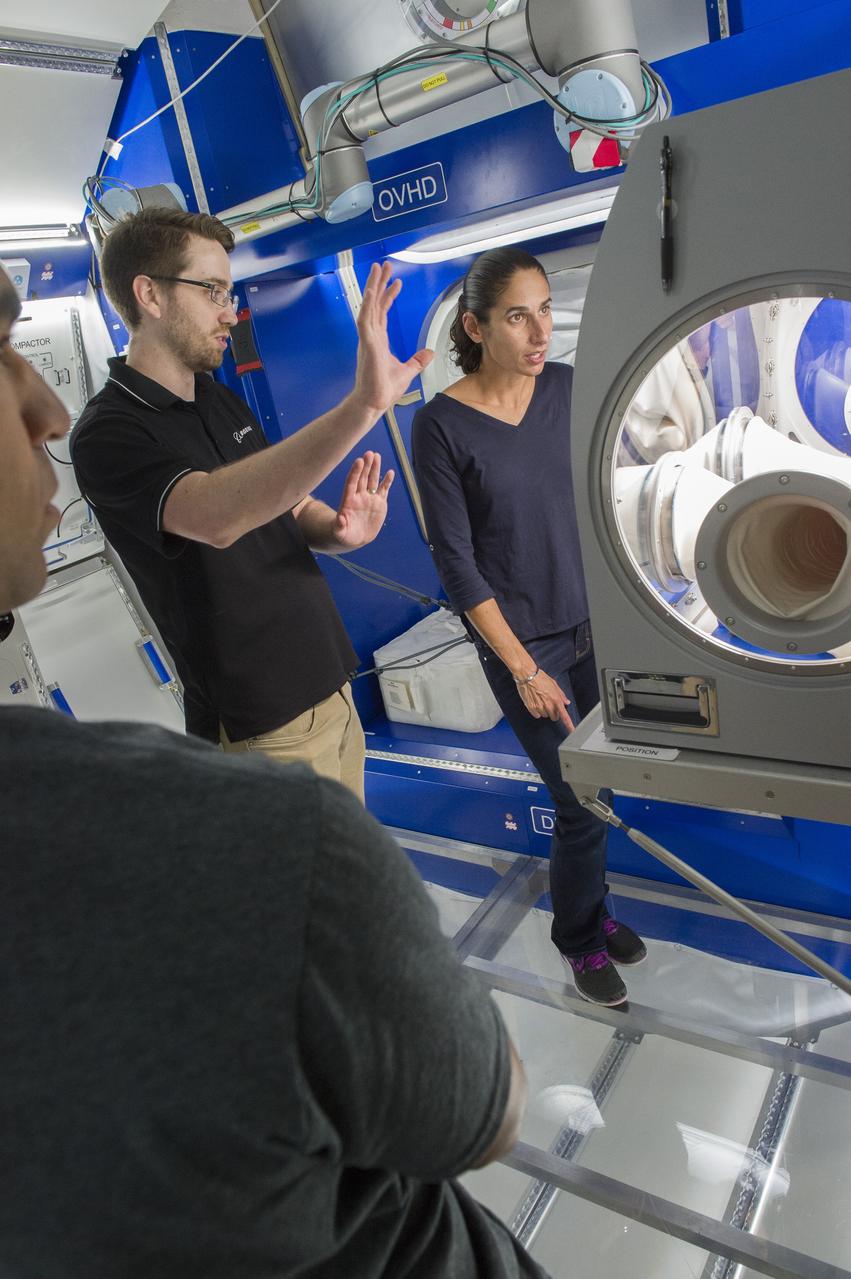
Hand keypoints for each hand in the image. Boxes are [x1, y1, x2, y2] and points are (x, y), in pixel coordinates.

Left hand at [331, 451, 394, 549]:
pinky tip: (390, 472)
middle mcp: (359, 496)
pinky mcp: (379, 503)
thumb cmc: (344, 535)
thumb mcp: (340, 532)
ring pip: (373, 480)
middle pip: (362, 478)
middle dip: (366, 466)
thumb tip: (340, 519)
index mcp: (348, 501)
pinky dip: (387, 482)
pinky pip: (383, 490)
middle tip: (369, 453)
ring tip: (377, 456)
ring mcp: (369, 498)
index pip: (351, 483)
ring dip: (375, 468)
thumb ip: (339, 525)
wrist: (355, 538)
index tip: (359, 461)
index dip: (355, 472)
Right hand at [353, 262, 432, 413]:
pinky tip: (369, 292)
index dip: (388, 296)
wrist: (374, 403)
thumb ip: (417, 361)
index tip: (396, 283)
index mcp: (379, 340)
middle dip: (379, 283)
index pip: (383, 312)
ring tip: (377, 270)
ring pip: (369, 306)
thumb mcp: (407, 371)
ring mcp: (367, 339)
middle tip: (384, 266)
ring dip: (372, 287)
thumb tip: (428, 353)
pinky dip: (367, 305)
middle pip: (374, 303)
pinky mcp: (366, 344)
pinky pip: (365, 320)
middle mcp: (371, 336)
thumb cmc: (383, 390)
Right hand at [517, 668, 574, 732]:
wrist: (527, 675)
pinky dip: (537, 711)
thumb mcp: (554, 684)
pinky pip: (537, 715)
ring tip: (541, 700)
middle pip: (554, 717)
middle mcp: (548, 705)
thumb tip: (566, 702)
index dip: (569, 725)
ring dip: (544, 711)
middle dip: (554, 713)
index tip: (572, 730)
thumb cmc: (540, 678)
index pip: (564, 716)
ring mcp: (539, 707)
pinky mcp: (531, 708)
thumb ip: (561, 695)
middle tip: (549, 704)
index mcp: (556, 699)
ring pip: (545, 716)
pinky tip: (535, 703)